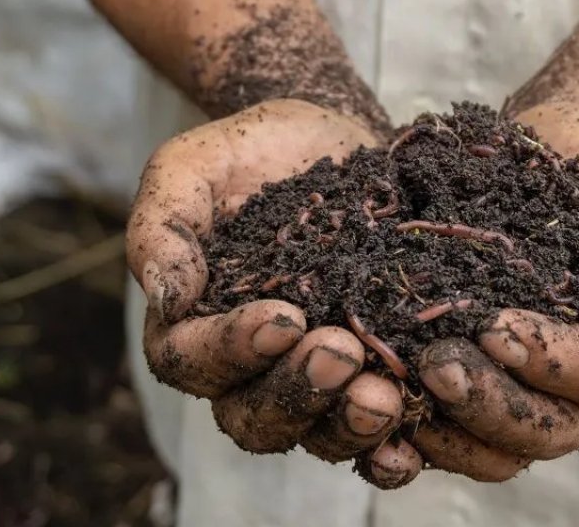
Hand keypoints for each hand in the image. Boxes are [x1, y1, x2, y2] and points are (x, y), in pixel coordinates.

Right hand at [127, 99, 420, 487]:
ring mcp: (315, 375)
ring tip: (386, 398)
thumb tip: (166, 298)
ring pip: (319, 433)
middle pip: (256, 418)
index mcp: (194, 326)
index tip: (282, 317)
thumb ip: (163, 228)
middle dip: (298, 393)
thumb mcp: (190, 170)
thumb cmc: (247, 154)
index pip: (192, 363)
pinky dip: (395, 442)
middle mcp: (251, 367)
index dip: (231, 351)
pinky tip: (415, 433)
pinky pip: (380, 427)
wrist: (326, 136)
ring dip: (349, 425)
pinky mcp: (374, 370)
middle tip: (341, 352)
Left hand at [412, 102, 578, 479]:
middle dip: (495, 404)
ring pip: (504, 446)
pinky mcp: (487, 384)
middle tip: (435, 363)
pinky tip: (383, 404)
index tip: (497, 326)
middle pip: (554, 429)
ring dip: (454, 430)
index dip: (558, 362)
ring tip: (400, 389)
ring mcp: (536, 389)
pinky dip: (423, 433)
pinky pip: (460, 434)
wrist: (536, 148)